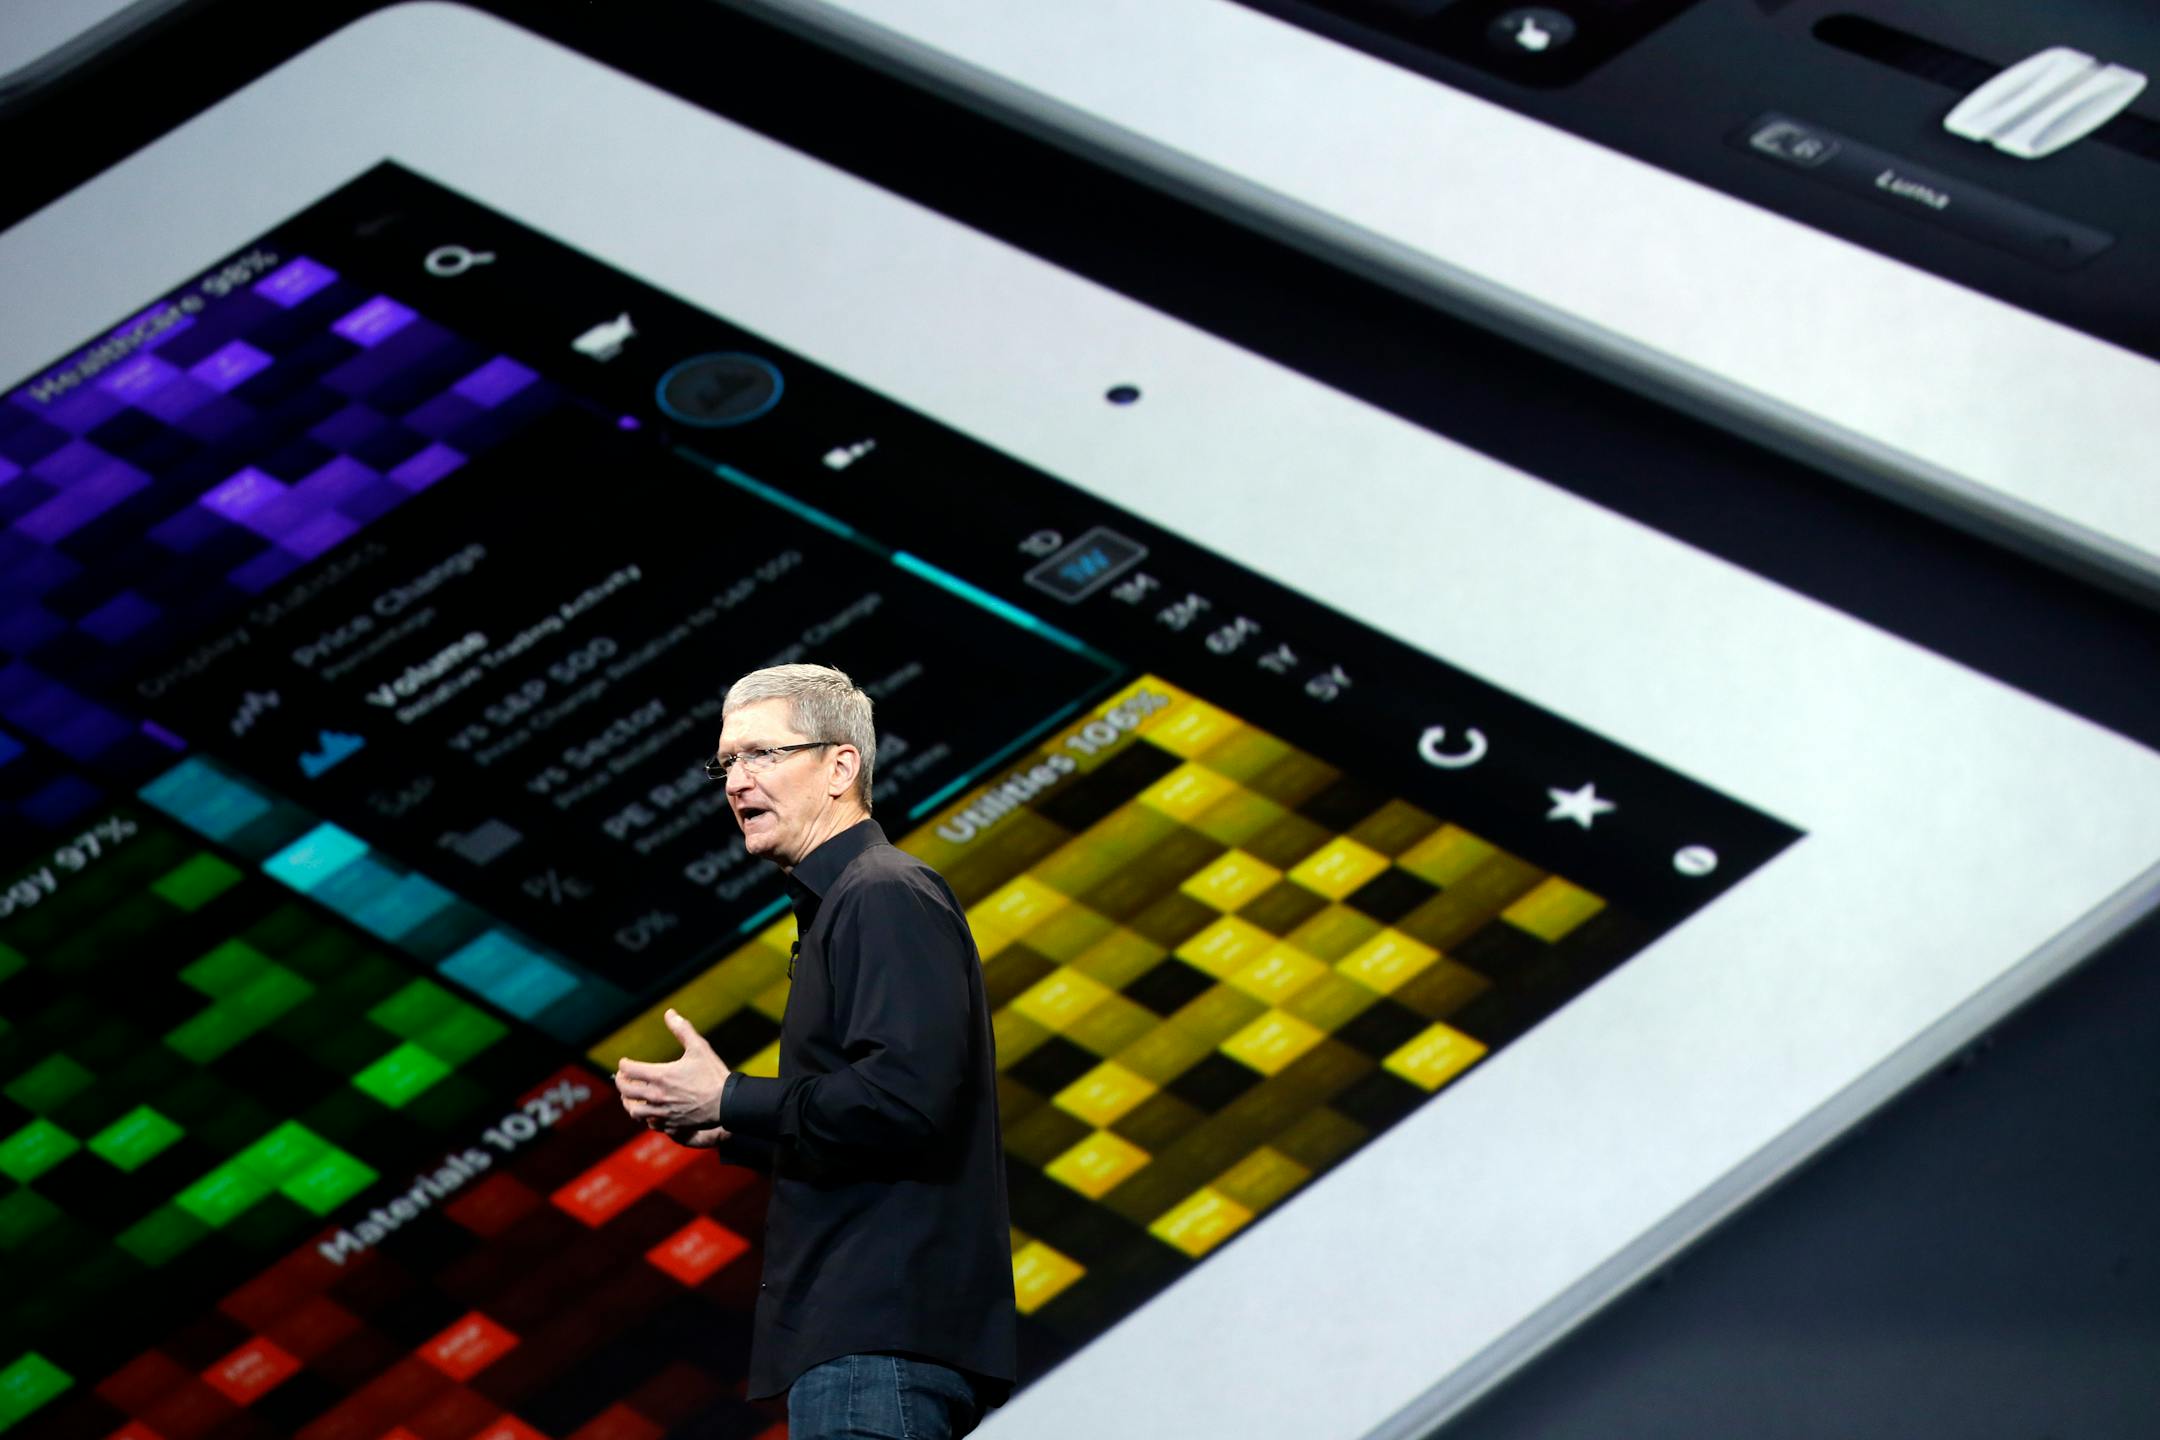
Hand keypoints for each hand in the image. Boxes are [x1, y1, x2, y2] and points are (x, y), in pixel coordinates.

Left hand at [615, 1009, 733, 1142]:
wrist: (728, 1103)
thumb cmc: (713, 1074)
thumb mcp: (699, 1047)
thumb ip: (682, 1030)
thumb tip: (669, 1013)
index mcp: (660, 1076)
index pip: (629, 1070)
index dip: (624, 1064)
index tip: (625, 1062)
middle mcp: (657, 1096)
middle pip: (626, 1091)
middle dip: (620, 1082)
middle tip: (622, 1077)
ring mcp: (662, 1113)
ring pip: (634, 1111)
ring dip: (629, 1102)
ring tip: (631, 1097)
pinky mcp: (671, 1125)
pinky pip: (650, 1124)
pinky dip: (646, 1117)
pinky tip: (650, 1111)